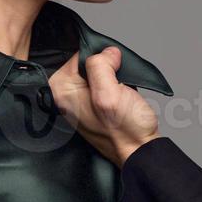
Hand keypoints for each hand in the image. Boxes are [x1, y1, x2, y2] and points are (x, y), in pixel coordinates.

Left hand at [50, 47, 160, 166]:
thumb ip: (101, 67)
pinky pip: (103, 84)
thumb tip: (107, 52)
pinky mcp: (92, 106)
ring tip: (121, 92)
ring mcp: (79, 102)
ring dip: (112, 77)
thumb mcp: (111, 93)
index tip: (112, 73)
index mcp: (62, 91)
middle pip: (86, 63)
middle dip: (106, 68)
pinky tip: (121, 96)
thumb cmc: (125, 130)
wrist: (139, 150)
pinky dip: (115, 85)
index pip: (78, 55)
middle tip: (118, 85)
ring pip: (97, 73)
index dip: (100, 59)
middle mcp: (66, 96)